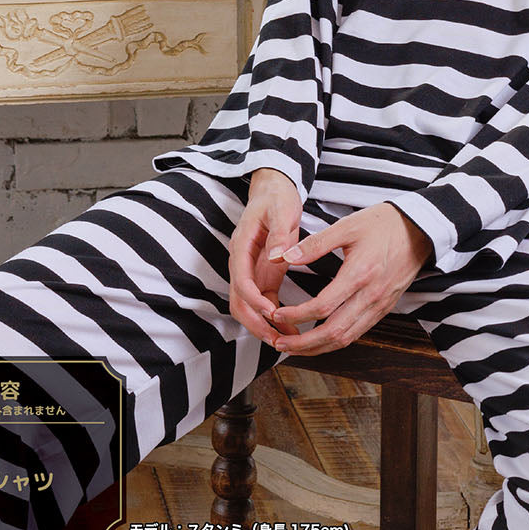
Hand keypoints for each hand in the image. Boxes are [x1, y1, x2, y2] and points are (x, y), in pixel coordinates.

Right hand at [228, 167, 303, 346]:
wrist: (274, 190)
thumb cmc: (276, 197)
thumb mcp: (281, 210)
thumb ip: (279, 233)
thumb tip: (277, 256)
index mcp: (241, 246)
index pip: (240, 280)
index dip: (253, 299)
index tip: (271, 313)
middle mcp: (241, 263)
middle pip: (238, 302)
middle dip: (255, 323)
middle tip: (277, 339)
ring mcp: (251, 271)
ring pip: (248, 307)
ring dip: (263, 325)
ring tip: (286, 340)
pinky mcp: (263, 275)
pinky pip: (263, 302)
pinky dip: (273, 317)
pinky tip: (290, 327)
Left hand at [265, 202, 433, 355]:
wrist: (420, 229)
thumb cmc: (384, 223)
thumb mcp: (347, 226)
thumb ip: (314, 244)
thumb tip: (284, 256)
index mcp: (360, 274)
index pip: (322, 306)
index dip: (296, 315)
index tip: (276, 313)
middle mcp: (371, 295)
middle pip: (333, 332)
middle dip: (303, 344)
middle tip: (279, 343)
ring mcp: (380, 305)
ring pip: (346, 338)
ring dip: (318, 348)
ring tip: (294, 347)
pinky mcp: (384, 308)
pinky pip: (358, 333)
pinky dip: (335, 341)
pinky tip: (320, 339)